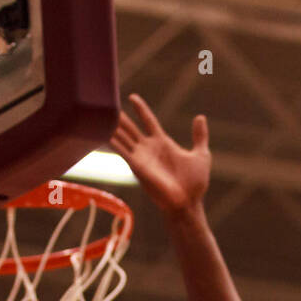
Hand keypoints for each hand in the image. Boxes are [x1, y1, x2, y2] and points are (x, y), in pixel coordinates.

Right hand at [110, 94, 211, 213]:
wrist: (188, 203)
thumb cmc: (195, 183)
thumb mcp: (201, 155)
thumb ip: (199, 136)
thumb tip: (200, 117)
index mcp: (162, 143)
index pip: (148, 120)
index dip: (140, 109)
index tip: (132, 97)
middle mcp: (149, 149)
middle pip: (130, 128)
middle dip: (120, 117)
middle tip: (107, 103)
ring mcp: (141, 158)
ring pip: (123, 137)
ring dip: (112, 127)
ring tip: (99, 114)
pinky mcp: (137, 167)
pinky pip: (122, 151)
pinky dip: (113, 142)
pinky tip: (103, 133)